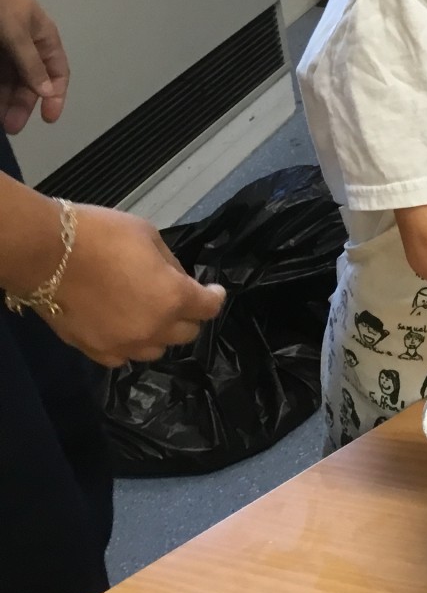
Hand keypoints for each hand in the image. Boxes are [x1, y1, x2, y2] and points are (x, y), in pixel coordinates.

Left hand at [0, 0, 68, 134]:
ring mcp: (4, 47)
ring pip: (8, 80)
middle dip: (22, 104)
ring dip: (4, 99)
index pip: (57, 73)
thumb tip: (48, 92)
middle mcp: (25, 46)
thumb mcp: (16, 33)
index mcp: (43, 38)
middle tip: (11, 126)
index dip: (56, 96)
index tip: (48, 118)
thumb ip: (30, 64)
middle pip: (29, 81)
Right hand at [40, 204, 225, 366]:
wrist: (46, 253)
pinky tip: (123, 328)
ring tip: (150, 315)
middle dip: (188, 315)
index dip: (215, 297)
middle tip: (179, 299)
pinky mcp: (95, 351)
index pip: (209, 308)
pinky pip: (123, 357)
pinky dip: (129, 345)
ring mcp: (123, 344)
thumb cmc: (102, 236)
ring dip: (160, 333)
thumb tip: (178, 279)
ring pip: (156, 349)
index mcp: (173, 298)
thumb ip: (171, 265)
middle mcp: (154, 328)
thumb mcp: (150, 237)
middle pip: (186, 333)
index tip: (213, 290)